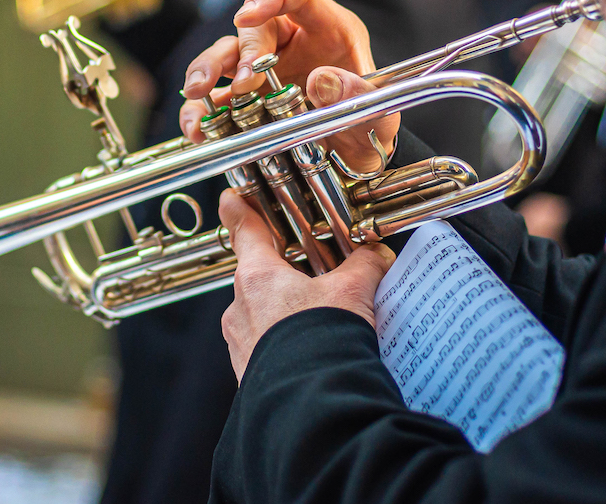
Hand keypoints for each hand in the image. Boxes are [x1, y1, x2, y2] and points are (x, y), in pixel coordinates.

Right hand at [177, 0, 398, 174]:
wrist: (357, 159)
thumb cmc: (369, 125)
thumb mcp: (378, 114)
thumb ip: (357, 96)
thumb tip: (320, 80)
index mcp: (328, 29)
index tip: (247, 15)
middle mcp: (290, 42)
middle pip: (254, 28)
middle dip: (241, 52)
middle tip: (244, 84)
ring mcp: (263, 69)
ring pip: (224, 55)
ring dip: (206, 70)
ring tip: (198, 94)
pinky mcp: (244, 99)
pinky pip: (214, 97)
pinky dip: (200, 111)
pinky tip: (196, 129)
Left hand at [219, 189, 395, 379]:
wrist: (310, 407)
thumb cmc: (322, 344)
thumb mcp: (351, 294)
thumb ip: (363, 267)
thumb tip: (375, 256)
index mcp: (257, 277)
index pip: (243, 229)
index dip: (238, 210)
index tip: (230, 198)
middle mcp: (239, 307)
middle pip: (257, 276)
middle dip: (281, 274)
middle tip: (309, 274)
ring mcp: (240, 342)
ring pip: (260, 314)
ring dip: (284, 312)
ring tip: (320, 321)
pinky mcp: (248, 373)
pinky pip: (264, 346)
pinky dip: (285, 343)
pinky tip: (312, 351)